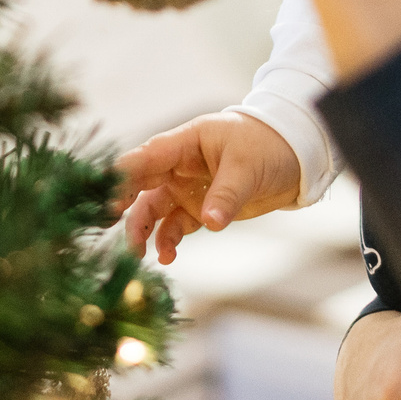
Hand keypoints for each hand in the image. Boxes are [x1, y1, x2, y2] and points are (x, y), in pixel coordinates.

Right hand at [115, 112, 302, 262]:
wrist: (296, 156)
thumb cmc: (269, 145)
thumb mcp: (248, 166)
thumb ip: (227, 194)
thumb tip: (211, 221)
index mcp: (186, 142)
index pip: (147, 157)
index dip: (123, 174)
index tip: (104, 194)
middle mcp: (178, 165)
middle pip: (141, 184)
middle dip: (122, 203)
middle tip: (108, 223)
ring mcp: (186, 187)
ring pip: (152, 209)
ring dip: (142, 230)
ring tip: (137, 253)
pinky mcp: (198, 208)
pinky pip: (174, 226)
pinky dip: (167, 241)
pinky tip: (166, 256)